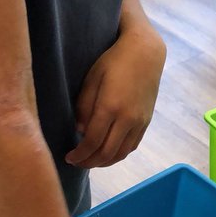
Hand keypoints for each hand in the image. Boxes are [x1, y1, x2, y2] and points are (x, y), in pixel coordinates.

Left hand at [66, 25, 165, 167]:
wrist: (145, 53)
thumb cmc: (113, 61)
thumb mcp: (92, 78)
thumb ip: (84, 106)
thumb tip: (79, 130)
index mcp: (110, 107)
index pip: (92, 142)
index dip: (79, 154)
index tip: (69, 157)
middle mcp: (127, 118)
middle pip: (107, 153)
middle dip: (89, 162)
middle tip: (77, 163)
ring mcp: (140, 121)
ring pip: (121, 153)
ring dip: (104, 162)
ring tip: (91, 160)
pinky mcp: (147, 121)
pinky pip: (132, 146)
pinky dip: (118, 154)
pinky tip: (108, 152)